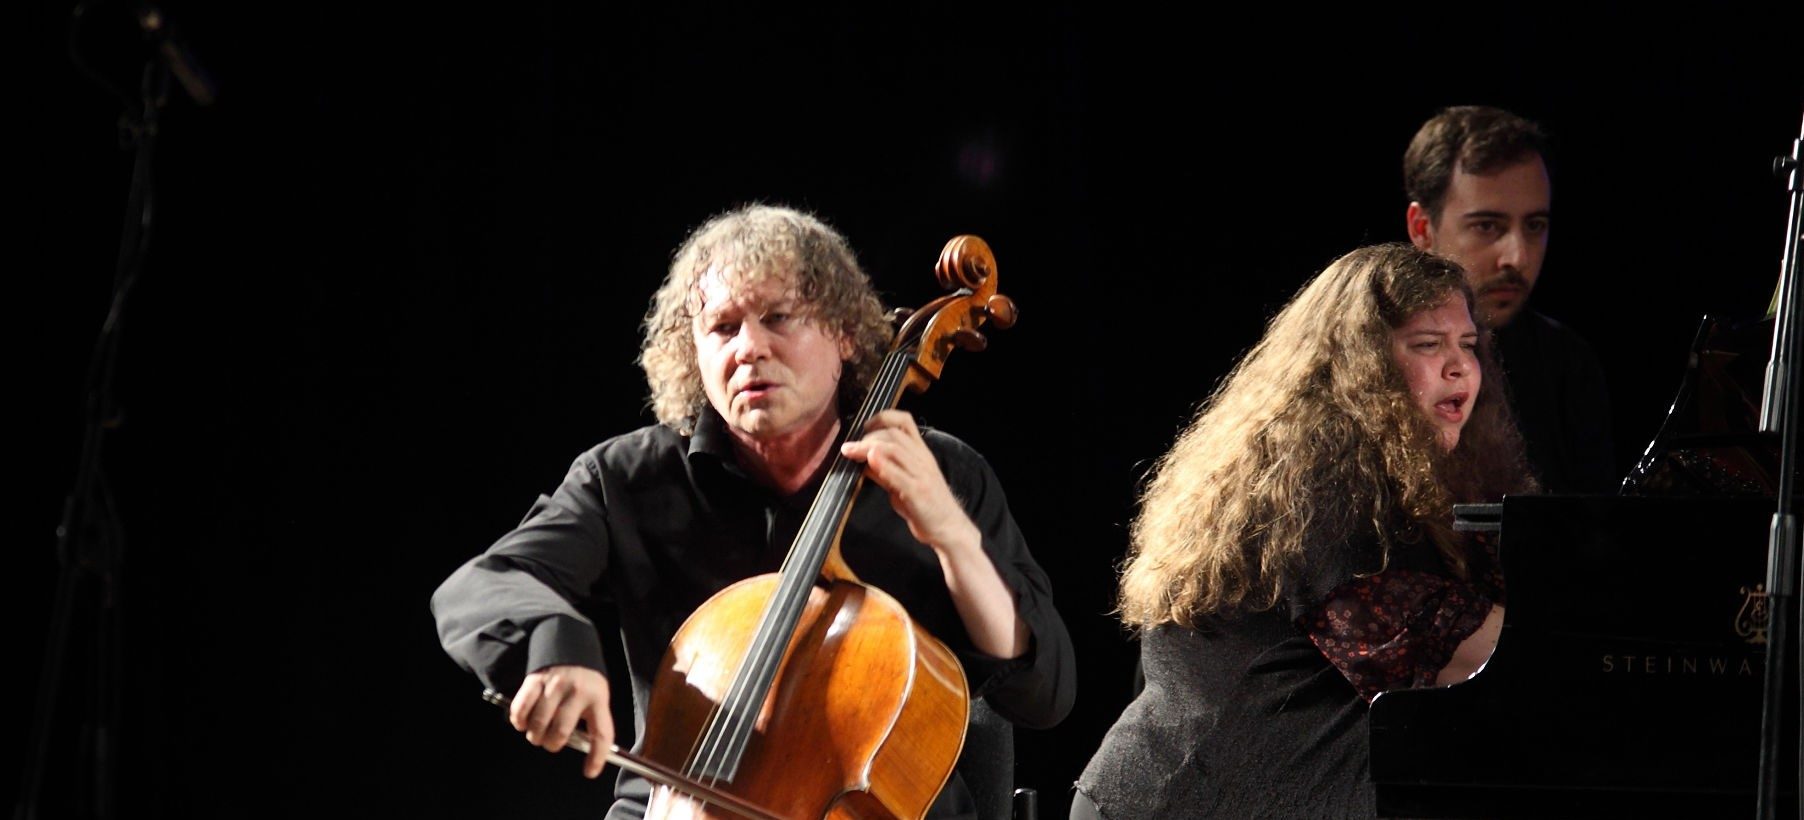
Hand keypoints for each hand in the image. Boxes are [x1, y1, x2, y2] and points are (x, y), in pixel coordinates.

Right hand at [510, 664, 613, 777]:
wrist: (568, 645)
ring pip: (538, 724)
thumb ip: (589, 720)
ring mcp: (554, 685)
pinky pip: (520, 710)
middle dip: (553, 744)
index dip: (596, 756)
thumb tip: (582, 750)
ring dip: (535, 735)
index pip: (601, 733)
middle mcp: (577, 691)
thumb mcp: (596, 696)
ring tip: (537, 733)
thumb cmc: (584, 681)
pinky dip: (519, 722)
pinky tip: (523, 722)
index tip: (590, 772)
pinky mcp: (534, 680)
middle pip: (561, 732)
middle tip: (551, 742)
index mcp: (597, 698)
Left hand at [839, 410, 980, 557]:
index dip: (882, 417)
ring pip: (895, 449)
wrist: (949, 527)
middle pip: (894, 434)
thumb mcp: (903, 485)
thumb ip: (885, 472)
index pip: (905, 422)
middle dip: (868, 436)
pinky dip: (882, 466)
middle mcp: (922, 459)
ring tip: (850, 452)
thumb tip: (864, 462)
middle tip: (850, 447)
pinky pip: (898, 474)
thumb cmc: (926, 505)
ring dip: (868, 447)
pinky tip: (868, 464)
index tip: (864, 426)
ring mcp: (921, 475)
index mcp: (921, 454)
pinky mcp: (917, 492)